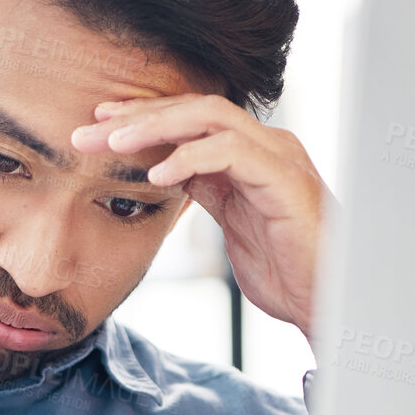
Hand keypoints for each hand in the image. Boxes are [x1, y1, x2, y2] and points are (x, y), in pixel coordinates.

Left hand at [71, 93, 329, 340]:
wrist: (327, 305)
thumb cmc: (287, 271)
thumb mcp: (234, 225)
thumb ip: (209, 193)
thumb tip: (170, 172)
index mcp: (250, 155)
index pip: (189, 120)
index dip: (142, 119)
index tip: (97, 127)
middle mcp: (266, 146)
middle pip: (193, 109)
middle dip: (137, 116)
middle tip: (87, 131)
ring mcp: (278, 158)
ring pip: (210, 117)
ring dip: (156, 126)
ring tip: (114, 143)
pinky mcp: (285, 180)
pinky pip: (232, 152)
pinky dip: (191, 156)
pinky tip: (157, 173)